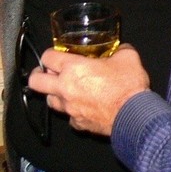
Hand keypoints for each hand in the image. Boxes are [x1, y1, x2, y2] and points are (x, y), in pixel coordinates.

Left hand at [28, 45, 149, 135]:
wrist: (134, 114)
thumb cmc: (127, 87)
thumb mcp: (129, 58)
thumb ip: (121, 50)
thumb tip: (121, 49)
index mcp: (74, 68)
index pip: (48, 57)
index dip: (50, 54)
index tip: (56, 55)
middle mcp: (65, 88)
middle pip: (36, 81)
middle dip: (38, 75)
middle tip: (48, 72)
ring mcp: (69, 107)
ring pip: (49, 100)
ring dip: (55, 93)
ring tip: (67, 90)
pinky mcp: (77, 122)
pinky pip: (69, 115)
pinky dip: (73, 110)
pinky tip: (85, 106)